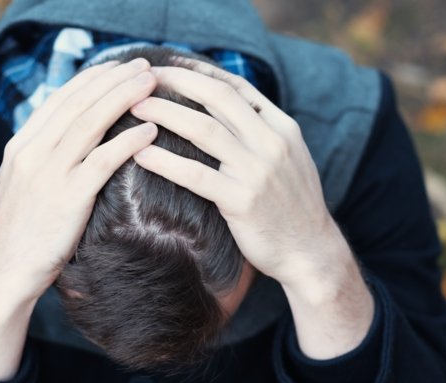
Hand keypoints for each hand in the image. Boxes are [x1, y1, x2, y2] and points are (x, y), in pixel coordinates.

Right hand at [0, 58, 157, 379]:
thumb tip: (65, 141)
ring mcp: (49, 174)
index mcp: (21, 146)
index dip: (92, 79)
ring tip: (151, 85)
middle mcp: (33, 152)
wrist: (3, 271)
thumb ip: (40, 160)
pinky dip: (128, 141)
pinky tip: (150, 131)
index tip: (117, 68)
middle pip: (79, 103)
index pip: (60, 100)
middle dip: (114, 79)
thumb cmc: (18, 234)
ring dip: (125, 98)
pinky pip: (103, 160)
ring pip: (91, 123)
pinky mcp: (68, 198)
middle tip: (143, 65)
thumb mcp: (19, 186)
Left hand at [130, 59, 373, 358]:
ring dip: (164, 113)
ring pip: (204, 130)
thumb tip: (225, 111)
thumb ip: (261, 133)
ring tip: (134, 107)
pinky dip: (166, 162)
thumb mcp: (288, 160)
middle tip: (143, 78)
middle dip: (177, 81)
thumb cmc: (292, 208)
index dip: (198, 72)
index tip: (169, 66)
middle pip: (217, 97)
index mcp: (282, 128)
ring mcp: (258, 171)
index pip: (236, 87)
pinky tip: (141, 155)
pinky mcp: (242, 201)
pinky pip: (196, 175)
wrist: (311, 252)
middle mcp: (271, 142)